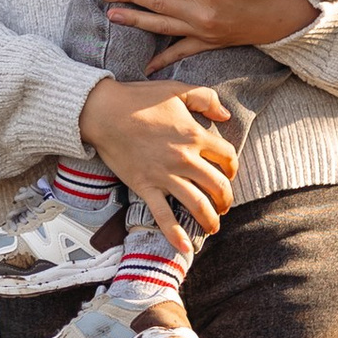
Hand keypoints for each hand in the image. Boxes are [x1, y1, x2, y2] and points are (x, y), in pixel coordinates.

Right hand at [76, 72, 239, 246]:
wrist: (104, 112)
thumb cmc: (139, 99)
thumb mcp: (178, 89)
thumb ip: (206, 99)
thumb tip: (225, 116)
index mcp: (195, 135)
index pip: (227, 157)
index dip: (233, 166)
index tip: (229, 172)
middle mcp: (185, 159)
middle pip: (218, 186)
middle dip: (226, 199)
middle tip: (225, 204)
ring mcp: (165, 176)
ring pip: (197, 205)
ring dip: (210, 219)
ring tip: (213, 226)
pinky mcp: (146, 187)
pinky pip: (163, 216)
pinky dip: (175, 235)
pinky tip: (186, 248)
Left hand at [100, 0, 317, 73]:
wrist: (284, 18)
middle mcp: (201, 13)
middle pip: (158, 2)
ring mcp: (202, 31)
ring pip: (162, 26)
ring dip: (135, 21)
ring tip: (111, 16)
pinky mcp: (207, 43)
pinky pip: (181, 53)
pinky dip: (162, 59)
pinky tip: (144, 65)